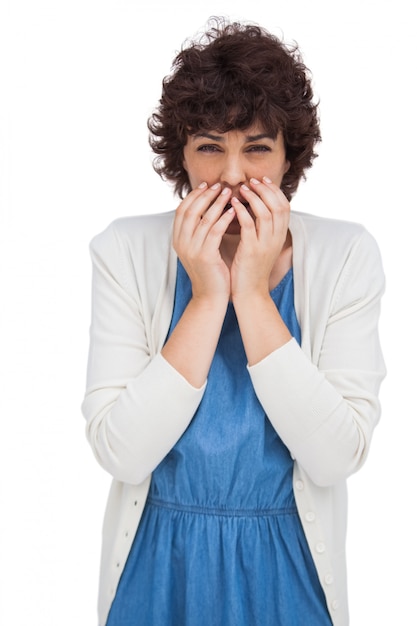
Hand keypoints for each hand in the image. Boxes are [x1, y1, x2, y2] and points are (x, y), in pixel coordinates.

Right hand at [173, 182, 234, 301]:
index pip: (182, 210)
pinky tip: (233, 211)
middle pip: (190, 210)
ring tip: (228, 193)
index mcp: (178, 240)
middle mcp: (181, 243)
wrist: (210, 298)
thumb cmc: (210, 272)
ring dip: (216, 203)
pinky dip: (223, 219)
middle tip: (219, 185)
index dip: (194, 195)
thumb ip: (200, 231)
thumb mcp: (200, 248)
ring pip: (203, 219)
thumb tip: (208, 208)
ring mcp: (191, 250)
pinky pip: (214, 231)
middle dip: (205, 195)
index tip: (207, 185)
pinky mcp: (204, 256)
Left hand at [230, 177, 289, 298]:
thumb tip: (253, 206)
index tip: (261, 180)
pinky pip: (249, 226)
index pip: (284, 205)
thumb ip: (261, 228)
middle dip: (265, 189)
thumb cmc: (250, 268)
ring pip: (266, 213)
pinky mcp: (252, 251)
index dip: (274, 190)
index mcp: (280, 236)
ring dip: (254, 197)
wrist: (249, 293)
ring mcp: (266, 244)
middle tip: (251, 181)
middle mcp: (276, 238)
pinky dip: (242, 212)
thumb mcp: (261, 245)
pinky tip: (233, 205)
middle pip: (278, 205)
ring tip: (241, 189)